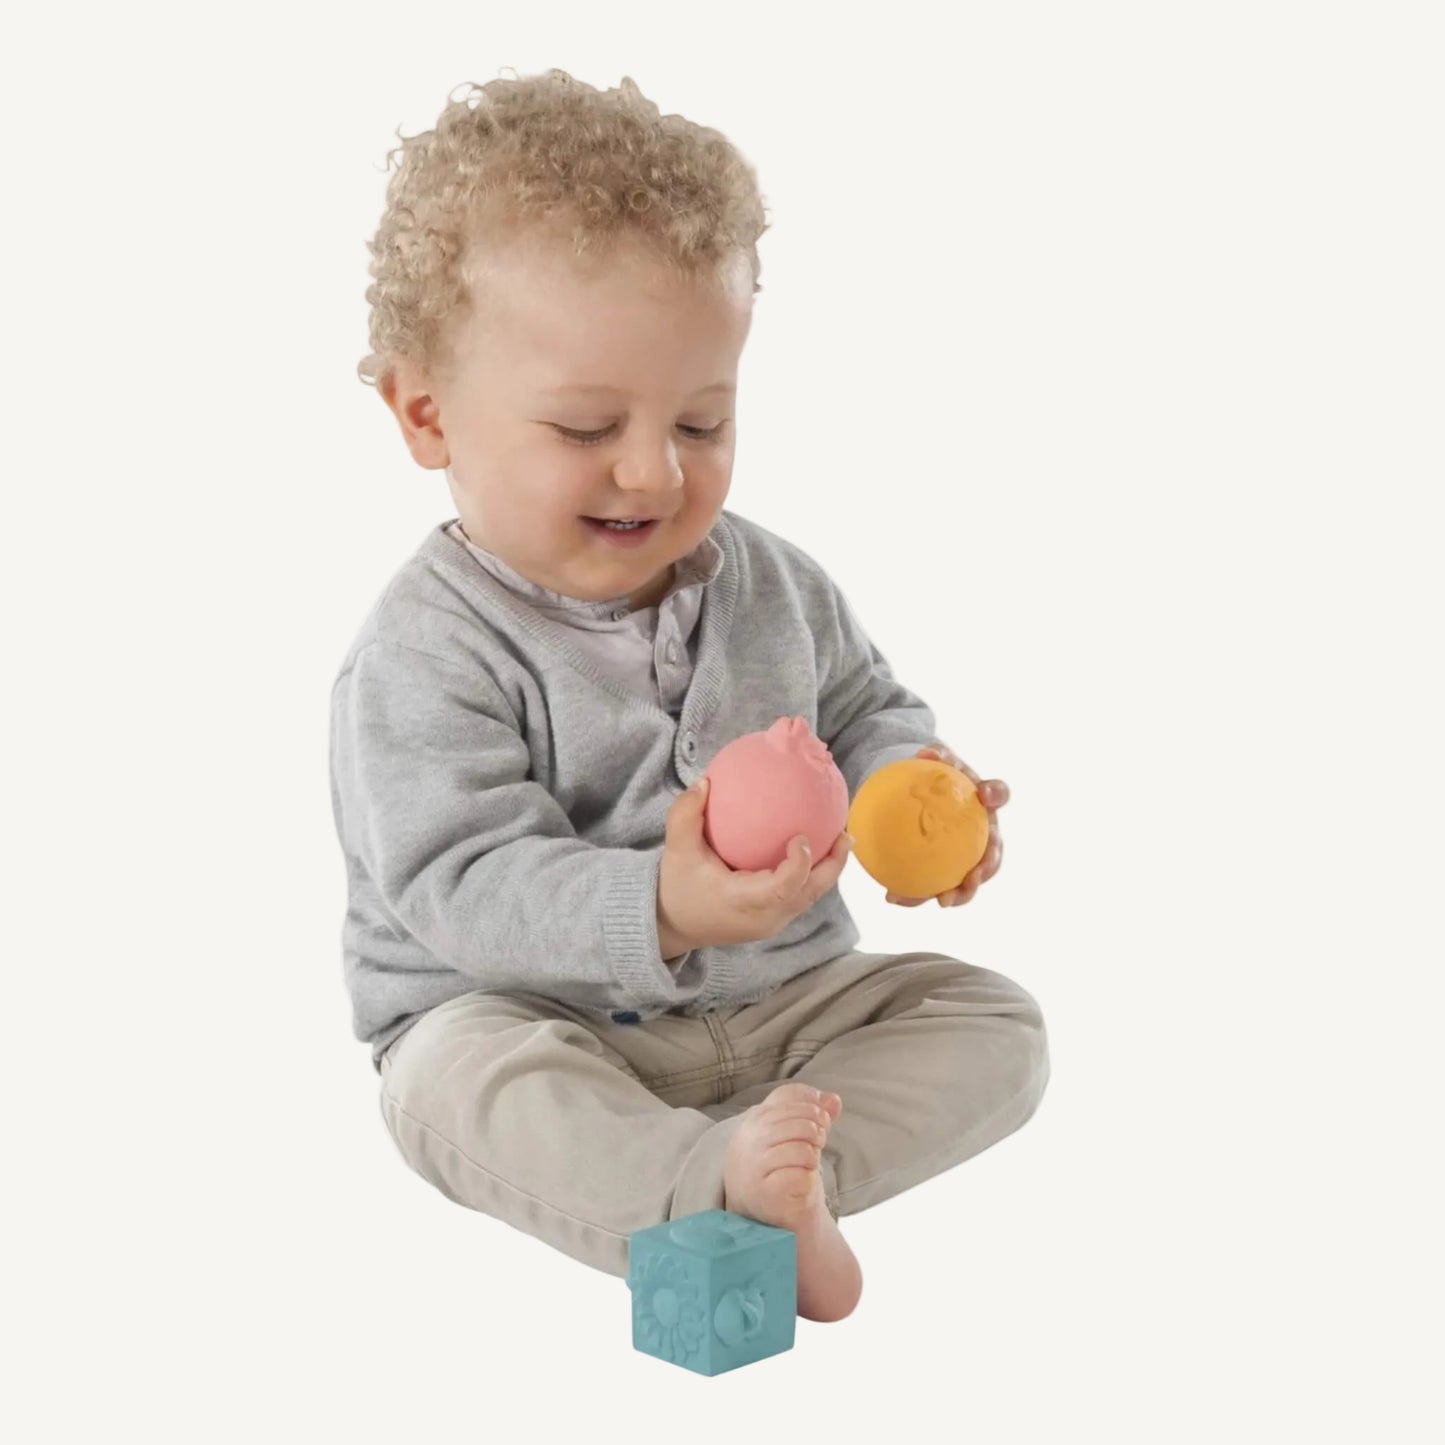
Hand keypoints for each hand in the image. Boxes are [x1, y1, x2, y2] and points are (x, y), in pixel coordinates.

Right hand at [657, 777, 853, 953]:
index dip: (799, 864)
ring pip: (810, 896)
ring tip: (842, 838)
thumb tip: (705, 781)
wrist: (673, 926)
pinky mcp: (773, 920)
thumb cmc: (676, 887)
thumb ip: (686, 815)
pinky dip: (813, 874)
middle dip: (833, 865)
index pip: (782, 888)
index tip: (801, 836)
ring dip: (829, 869)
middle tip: (845, 833)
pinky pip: (801, 896)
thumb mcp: (677, 850)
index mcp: (743, 901)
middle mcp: (763, 917)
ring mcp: (771, 922)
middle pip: (809, 894)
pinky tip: (818, 848)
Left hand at [884, 743, 1008, 908]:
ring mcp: (970, 853)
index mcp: (984, 800)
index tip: (985, 797)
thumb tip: (926, 753)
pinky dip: (917, 893)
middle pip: (994, 852)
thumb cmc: (934, 776)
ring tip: (944, 901)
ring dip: (962, 893)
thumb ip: (934, 756)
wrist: (920, 793)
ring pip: (972, 878)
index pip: (999, 793)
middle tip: (974, 877)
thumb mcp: (934, 761)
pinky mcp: (948, 869)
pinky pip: (937, 884)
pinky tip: (894, 897)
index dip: (996, 795)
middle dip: (987, 868)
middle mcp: (984, 830)